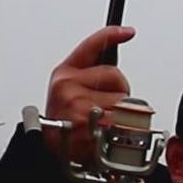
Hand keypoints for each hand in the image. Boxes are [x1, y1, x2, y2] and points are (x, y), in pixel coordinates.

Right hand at [43, 26, 136, 166]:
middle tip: (103, 107)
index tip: (128, 32)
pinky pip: (124, 120)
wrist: (54, 150)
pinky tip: (106, 132)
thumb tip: (116, 71)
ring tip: (103, 121)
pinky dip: (123, 128)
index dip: (111, 35)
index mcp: (64, 74)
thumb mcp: (68, 91)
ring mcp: (79, 104)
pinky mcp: (90, 123)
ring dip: (122, 113)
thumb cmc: (65, 121)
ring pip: (124, 100)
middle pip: (117, 77)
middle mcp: (69, 86)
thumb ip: (90, 77)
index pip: (91, 46)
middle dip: (119, 92)